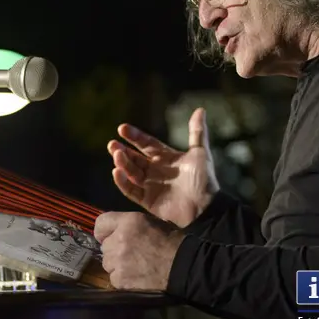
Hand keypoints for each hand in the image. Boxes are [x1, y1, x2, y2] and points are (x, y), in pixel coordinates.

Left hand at [94, 211, 184, 290]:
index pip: (101, 223)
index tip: (109, 237)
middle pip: (104, 246)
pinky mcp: (120, 279)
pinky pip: (113, 278)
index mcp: (128, 221)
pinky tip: (135, 276)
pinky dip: (122, 278)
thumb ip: (128, 224)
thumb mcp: (150, 222)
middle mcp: (119, 239)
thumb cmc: (170, 242)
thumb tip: (115, 231)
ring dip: (117, 264)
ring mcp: (118, 261)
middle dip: (114, 249)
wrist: (182, 266)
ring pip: (107, 263)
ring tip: (134, 266)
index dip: (104, 231)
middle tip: (130, 253)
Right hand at [107, 107, 218, 227]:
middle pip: (134, 158)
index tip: (122, 128)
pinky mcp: (147, 200)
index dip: (134, 136)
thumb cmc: (205, 180)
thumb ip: (197, 132)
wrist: (206, 208)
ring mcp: (150, 185)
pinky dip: (123, 182)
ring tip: (116, 154)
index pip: (146, 144)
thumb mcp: (200, 153)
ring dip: (122, 163)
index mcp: (166, 158)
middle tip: (112, 144)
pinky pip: (131, 190)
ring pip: (131, 172)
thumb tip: (200, 110)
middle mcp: (155, 170)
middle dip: (122, 150)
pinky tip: (117, 171)